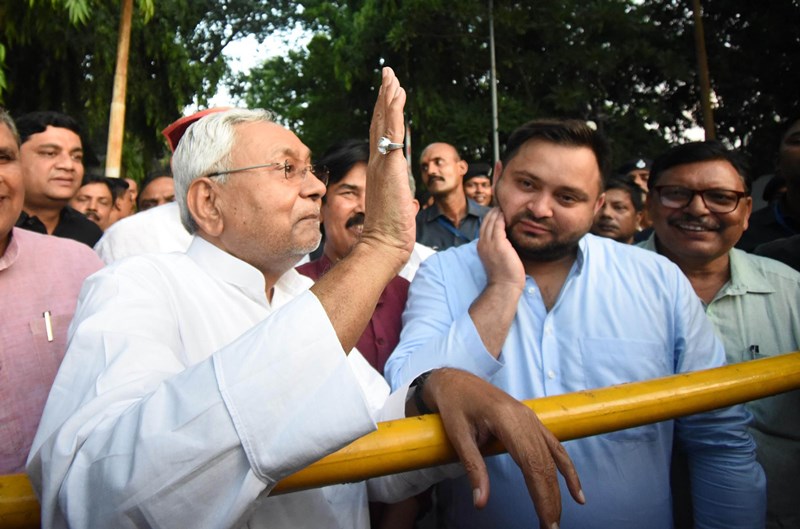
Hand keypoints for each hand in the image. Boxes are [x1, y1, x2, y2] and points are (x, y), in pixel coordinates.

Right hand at [361, 67, 414, 268]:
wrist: (383, 244)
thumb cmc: (390, 232)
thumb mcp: (396, 206)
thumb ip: (398, 195)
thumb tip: (406, 199)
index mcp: (378, 171)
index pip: (379, 136)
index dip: (383, 114)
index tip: (386, 95)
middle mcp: (377, 163)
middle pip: (379, 123)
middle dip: (384, 97)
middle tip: (387, 75)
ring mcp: (382, 164)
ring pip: (384, 122)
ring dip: (388, 97)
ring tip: (392, 77)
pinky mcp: (391, 166)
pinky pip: (393, 132)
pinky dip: (394, 110)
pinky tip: (397, 93)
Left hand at [423, 368, 583, 528]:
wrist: (455, 380)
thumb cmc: (454, 404)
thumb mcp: (458, 436)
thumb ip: (473, 468)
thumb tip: (480, 502)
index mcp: (508, 419)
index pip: (533, 464)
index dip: (542, 495)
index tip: (546, 521)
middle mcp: (526, 418)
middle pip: (546, 464)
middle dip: (551, 499)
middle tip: (551, 528)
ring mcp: (531, 419)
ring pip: (553, 458)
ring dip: (560, 489)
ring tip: (557, 517)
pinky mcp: (531, 422)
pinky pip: (554, 447)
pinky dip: (566, 470)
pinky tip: (575, 492)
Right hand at [477, 207, 524, 291]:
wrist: (504, 286)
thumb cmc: (504, 275)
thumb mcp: (498, 258)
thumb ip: (499, 247)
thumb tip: (506, 240)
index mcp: (482, 247)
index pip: (484, 228)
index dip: (489, 218)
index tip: (496, 211)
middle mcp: (483, 244)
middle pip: (485, 222)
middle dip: (492, 212)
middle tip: (500, 204)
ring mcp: (490, 244)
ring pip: (491, 222)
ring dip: (496, 212)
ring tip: (502, 205)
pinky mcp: (499, 244)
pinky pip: (498, 226)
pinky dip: (501, 218)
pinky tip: (505, 213)